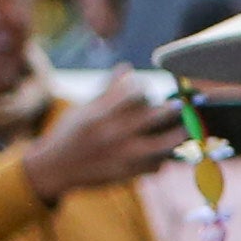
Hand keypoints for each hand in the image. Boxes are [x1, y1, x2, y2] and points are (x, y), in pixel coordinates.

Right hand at [19, 68, 180, 200]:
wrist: (54, 169)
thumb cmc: (69, 134)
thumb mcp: (84, 110)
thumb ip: (107, 90)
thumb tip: (126, 68)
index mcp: (101, 113)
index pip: (133, 93)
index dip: (144, 87)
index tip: (147, 88)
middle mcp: (114, 133)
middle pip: (154, 116)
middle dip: (171, 109)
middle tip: (179, 105)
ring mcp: (123, 154)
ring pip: (163, 144)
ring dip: (178, 135)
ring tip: (186, 128)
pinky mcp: (128, 173)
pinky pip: (156, 165)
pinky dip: (164, 159)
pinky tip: (165, 154)